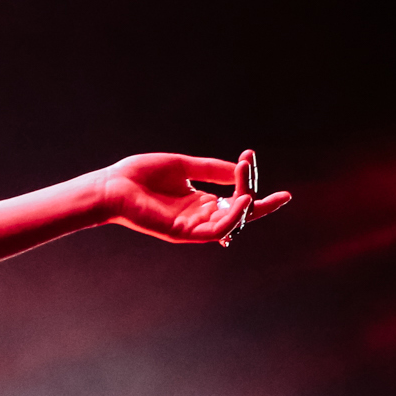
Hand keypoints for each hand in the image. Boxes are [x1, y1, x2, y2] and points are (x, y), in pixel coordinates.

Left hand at [99, 150, 292, 243]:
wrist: (111, 186)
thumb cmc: (140, 175)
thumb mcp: (184, 165)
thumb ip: (212, 169)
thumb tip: (240, 168)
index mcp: (199, 201)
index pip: (234, 199)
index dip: (251, 187)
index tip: (255, 163)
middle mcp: (198, 215)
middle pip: (238, 215)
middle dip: (261, 206)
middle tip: (283, 196)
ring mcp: (190, 226)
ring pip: (230, 224)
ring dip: (246, 210)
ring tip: (252, 194)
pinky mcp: (181, 233)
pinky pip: (213, 232)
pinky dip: (230, 219)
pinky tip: (240, 203)